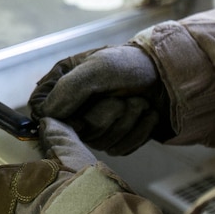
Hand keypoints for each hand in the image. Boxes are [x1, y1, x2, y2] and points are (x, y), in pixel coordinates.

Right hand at [28, 45, 170, 155]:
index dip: (57, 117)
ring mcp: (95, 124)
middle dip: (104, 116)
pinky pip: (120, 148)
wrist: (172, 76)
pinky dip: (138, 131)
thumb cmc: (132, 64)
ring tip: (139, 101)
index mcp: (63, 82)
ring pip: (99, 142)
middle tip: (122, 98)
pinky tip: (146, 113)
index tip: (76, 114)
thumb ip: (69, 89)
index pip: (42, 110)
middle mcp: (75, 105)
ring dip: (126, 121)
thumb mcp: (99, 68)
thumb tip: (47, 116)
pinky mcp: (116, 138)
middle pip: (74, 131)